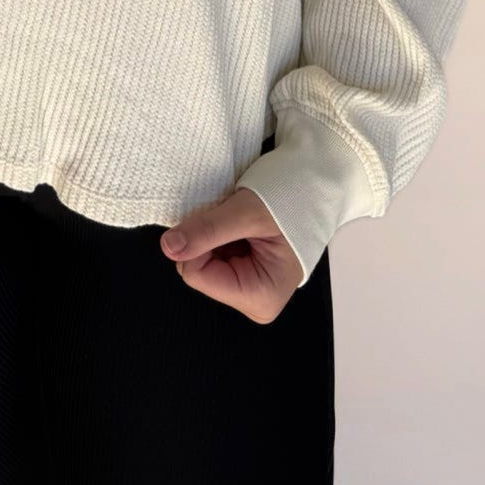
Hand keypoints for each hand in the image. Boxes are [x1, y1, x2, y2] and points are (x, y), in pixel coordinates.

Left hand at [160, 185, 304, 323]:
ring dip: (212, 233)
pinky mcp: (244, 272)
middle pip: (198, 270)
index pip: (197, 275)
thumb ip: (207, 231)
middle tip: (234, 216)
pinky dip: (218, 232)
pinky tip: (239, 221)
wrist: (317, 183)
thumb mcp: (247, 212)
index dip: (198, 241)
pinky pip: (212, 254)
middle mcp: (253, 300)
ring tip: (240, 217)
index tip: (220, 216)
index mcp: (260, 297)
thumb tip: (168, 247)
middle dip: (207, 238)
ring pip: (201, 260)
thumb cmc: (293, 198)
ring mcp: (248, 287)